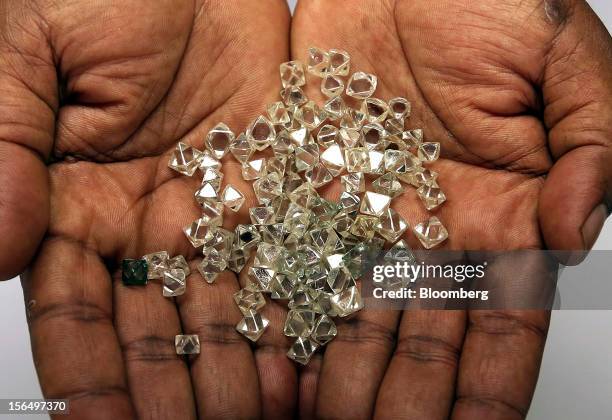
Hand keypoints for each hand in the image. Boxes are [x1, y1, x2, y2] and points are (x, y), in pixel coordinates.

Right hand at [0, 0, 298, 417]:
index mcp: (73, 198)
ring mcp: (213, 208)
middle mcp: (145, 219)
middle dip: (171, 388)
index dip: (90, 373)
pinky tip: (294, 362)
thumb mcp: (29, 54)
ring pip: (221, 307)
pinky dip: (286, 310)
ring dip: (232, 367)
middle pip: (155, 325)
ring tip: (252, 418)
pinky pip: (280, 259)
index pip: (77, 308)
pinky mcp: (273, 188)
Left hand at [291, 0, 610, 417]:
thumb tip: (576, 231)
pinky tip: (276, 365)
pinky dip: (282, 316)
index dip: (489, 388)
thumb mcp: (562, 60)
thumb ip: (591, 145)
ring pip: (351, 318)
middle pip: (418, 338)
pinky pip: (290, 265)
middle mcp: (427, 231)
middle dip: (402, 401)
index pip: (499, 326)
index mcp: (499, 215)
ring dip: (340, 377)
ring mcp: (361, 217)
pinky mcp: (302, 192)